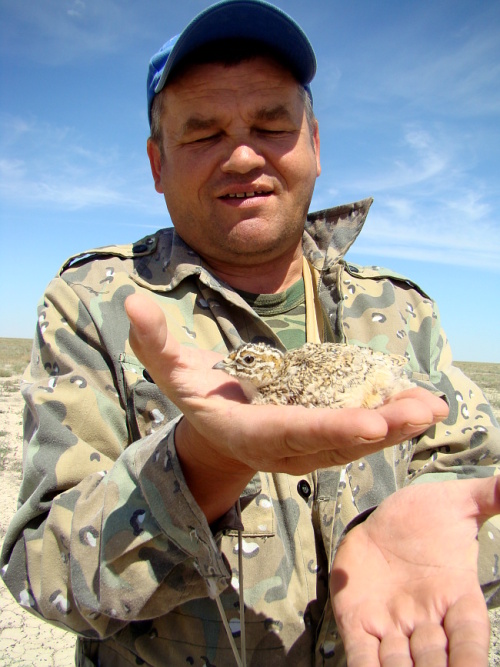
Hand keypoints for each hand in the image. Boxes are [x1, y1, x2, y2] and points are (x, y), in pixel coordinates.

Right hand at [125, 293, 447, 519]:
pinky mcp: (321, 437)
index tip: (372, 423)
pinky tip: (418, 401)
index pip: (288, 433)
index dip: (328, 428)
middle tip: (423, 410)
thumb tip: (131, 302)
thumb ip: (154, 338)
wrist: (216, 425)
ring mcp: (304, 447)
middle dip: (380, 429)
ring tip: (434, 406)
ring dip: (396, 426)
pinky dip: (389, 419)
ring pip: (354, 442)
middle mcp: (280, 447)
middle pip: (334, 443)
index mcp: (244, 431)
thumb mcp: (170, 366)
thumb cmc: (194, 391)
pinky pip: (358, 431)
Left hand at [330, 477, 499, 665]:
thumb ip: (487, 497)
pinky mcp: (360, 623)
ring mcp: (392, 624)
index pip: (469, 635)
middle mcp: (427, 620)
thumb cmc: (425, 518)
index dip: (470, 657)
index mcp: (455, 596)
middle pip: (435, 660)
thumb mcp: (457, 503)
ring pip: (399, 664)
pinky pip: (363, 654)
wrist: (380, 520)